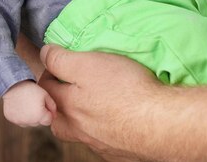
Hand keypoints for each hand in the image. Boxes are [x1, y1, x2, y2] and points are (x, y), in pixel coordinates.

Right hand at [2, 80, 56, 126]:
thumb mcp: (45, 94)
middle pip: (38, 122)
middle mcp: (29, 122)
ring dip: (29, 116)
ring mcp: (19, 121)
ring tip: (26, 103)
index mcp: (39, 116)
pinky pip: (19, 120)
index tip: (44, 104)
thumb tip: (54, 115)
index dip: (48, 112)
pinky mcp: (11, 119)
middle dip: (38, 115)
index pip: (48, 121)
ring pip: (28, 122)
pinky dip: (20, 115)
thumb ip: (52, 106)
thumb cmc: (30, 89)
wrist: (13, 85)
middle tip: (34, 102)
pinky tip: (19, 105)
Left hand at [39, 45, 159, 161]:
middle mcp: (80, 130)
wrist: (163, 124)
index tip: (59, 59)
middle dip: (58, 101)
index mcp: (68, 107)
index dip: (50, 69)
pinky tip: (117, 116)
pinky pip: (104, 139)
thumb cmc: (125, 90)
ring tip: (94, 100)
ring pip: (81, 131)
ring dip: (82, 117)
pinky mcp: (121, 152)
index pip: (45, 87)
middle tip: (69, 85)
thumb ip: (61, 60)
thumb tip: (44, 54)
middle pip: (58, 117)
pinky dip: (105, 127)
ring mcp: (100, 144)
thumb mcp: (87, 64)